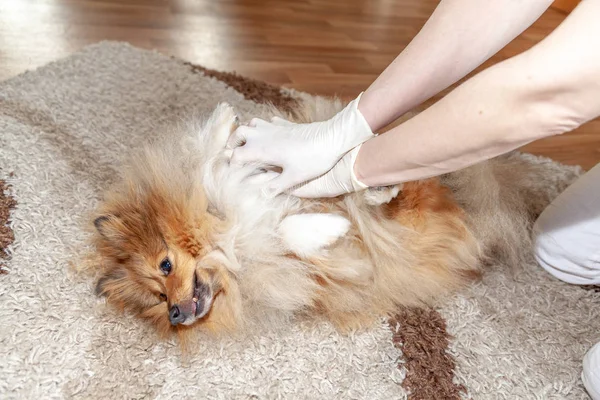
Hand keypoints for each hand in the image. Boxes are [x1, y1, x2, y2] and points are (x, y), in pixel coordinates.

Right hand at [228, 93, 373, 193]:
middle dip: (233, 143)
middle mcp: (264, 135)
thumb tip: (260, 196)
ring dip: (248, 133)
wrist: (332, 137)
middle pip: (239, 133)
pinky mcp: (287, 124)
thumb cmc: (312, 159)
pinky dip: (265, 128)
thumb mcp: (293, 178)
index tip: (235, 174)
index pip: (236, 155)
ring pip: (253, 123)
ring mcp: (275, 127)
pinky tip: (271, 137)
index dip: (232, 165)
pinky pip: (270, 122)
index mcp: (262, 149)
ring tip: (250, 145)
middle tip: (235, 155)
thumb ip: (275, 187)